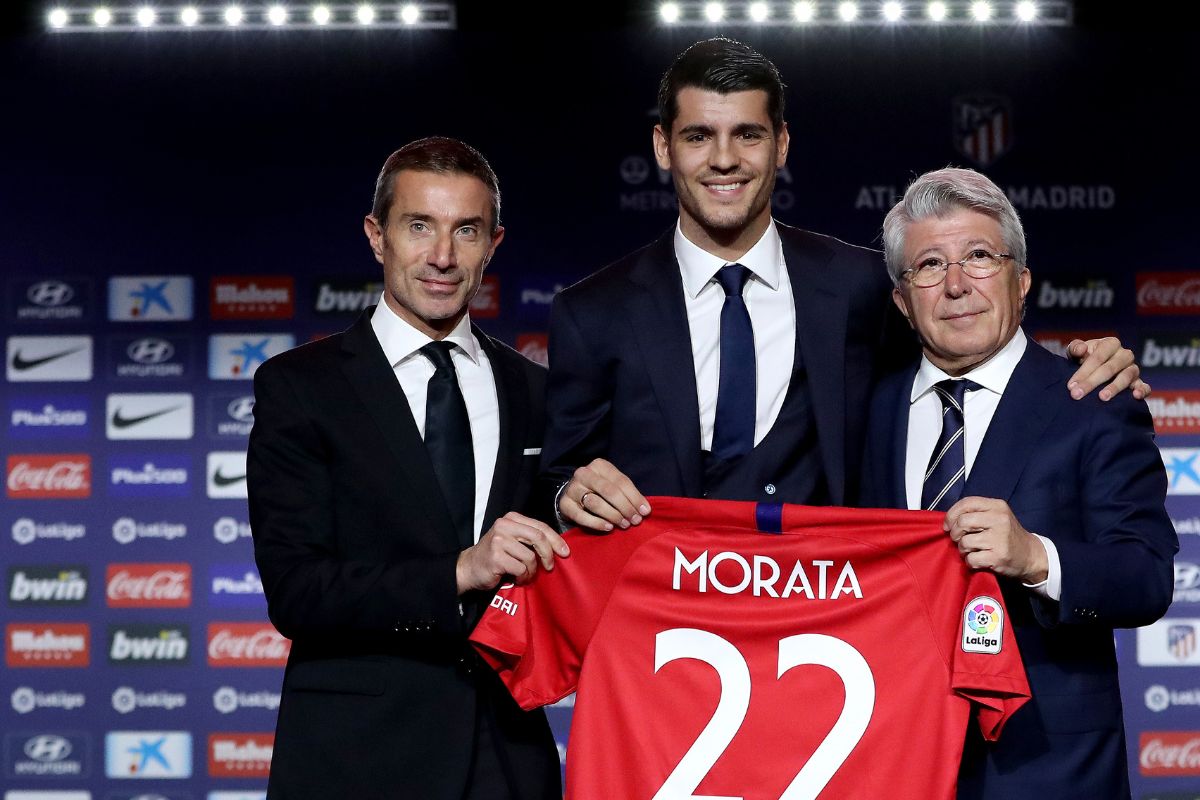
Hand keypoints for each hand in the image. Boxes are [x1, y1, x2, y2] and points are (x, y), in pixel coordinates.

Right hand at [455, 512, 569, 593]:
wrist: (469, 568)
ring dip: (532, 571)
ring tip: (525, 575)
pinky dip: (523, 577)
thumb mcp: (512, 539)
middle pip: (538, 537)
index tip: (565, 552)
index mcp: (511, 518)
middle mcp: (504, 525)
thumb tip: (558, 546)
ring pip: (530, 557)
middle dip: (548, 554)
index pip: (540, 526)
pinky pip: (521, 569)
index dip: (556, 539)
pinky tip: (517, 579)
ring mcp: (498, 540)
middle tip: (549, 567)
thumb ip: (530, 538)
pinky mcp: (496, 557)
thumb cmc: (495, 555)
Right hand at [558, 458, 650, 531]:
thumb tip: (645, 510)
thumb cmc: (599, 490)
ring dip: (613, 515)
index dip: (635, 497)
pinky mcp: (565, 504)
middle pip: (609, 491)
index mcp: (599, 465)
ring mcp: (572, 488)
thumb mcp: (613, 485)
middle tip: (635, 520)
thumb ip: (628, 494)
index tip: (645, 512)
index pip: (621, 481)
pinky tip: (609, 527)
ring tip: (624, 524)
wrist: (573, 494)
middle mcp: (584, 474)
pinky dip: (597, 523)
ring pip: (595, 503)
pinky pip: (582, 516)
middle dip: (625, 507)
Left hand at [943, 497, 1047, 583]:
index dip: (951, 514)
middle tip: (959, 539)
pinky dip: (970, 561)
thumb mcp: (996, 516)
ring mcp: (999, 539)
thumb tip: (947, 521)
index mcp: (997, 506)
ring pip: (964, 542)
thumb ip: (975, 514)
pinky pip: (971, 559)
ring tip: (972, 550)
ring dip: (963, 549)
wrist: (1031, 556)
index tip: (947, 525)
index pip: (966, 503)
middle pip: (962, 522)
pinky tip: (978, 560)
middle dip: (955, 533)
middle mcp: (1000, 520)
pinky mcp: (998, 557)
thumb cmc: (1007, 535)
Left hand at [1066, 337, 1149, 400]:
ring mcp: (1133, 368)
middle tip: (1077, 395)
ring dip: (1114, 388)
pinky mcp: (1139, 382)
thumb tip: (1081, 349)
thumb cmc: (1084, 358)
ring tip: (1102, 397)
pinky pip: (1145, 386)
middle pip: (1109, 368)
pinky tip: (1135, 396)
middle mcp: (1125, 355)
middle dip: (1092, 382)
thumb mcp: (1076, 351)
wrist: (1094, 368)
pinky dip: (1142, 390)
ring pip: (1126, 377)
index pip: (1097, 357)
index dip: (1083, 371)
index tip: (1071, 386)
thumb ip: (1075, 348)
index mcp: (1110, 344)